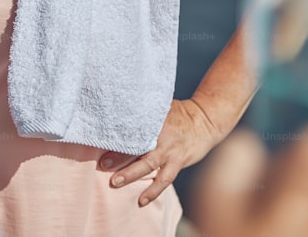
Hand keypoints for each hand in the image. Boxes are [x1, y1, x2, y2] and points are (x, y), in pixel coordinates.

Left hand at [97, 99, 223, 206]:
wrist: (206, 121)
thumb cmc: (180, 113)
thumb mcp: (161, 107)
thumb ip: (144, 112)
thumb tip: (119, 112)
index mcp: (155, 119)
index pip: (133, 127)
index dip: (117, 134)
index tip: (101, 138)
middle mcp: (162, 135)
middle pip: (138, 146)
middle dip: (119, 156)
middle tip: (103, 163)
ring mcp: (170, 150)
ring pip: (149, 165)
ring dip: (131, 174)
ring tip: (115, 182)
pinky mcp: (178, 162)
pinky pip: (165, 179)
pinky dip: (153, 191)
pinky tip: (141, 200)